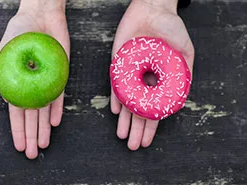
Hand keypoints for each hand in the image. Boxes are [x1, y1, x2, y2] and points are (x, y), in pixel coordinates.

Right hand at [0, 0, 69, 158]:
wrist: (41, 17)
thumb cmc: (20, 31)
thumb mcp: (6, 51)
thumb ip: (6, 73)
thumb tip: (8, 97)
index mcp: (16, 83)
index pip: (16, 112)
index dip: (17, 130)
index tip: (19, 145)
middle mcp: (31, 86)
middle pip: (31, 116)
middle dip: (31, 135)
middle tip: (33, 153)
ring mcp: (46, 82)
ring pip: (45, 110)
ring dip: (43, 128)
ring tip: (43, 144)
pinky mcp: (60, 76)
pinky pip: (59, 96)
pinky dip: (57, 109)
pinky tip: (54, 122)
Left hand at [111, 0, 193, 149]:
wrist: (152, 9)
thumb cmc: (171, 28)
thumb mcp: (185, 51)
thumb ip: (184, 73)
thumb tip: (180, 97)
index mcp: (160, 81)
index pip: (154, 109)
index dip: (151, 126)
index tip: (147, 140)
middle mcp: (144, 81)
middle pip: (139, 110)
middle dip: (136, 129)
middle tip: (133, 145)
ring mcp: (130, 74)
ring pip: (127, 101)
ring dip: (125, 120)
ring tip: (123, 136)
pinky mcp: (118, 65)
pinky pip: (116, 85)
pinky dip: (116, 98)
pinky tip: (116, 112)